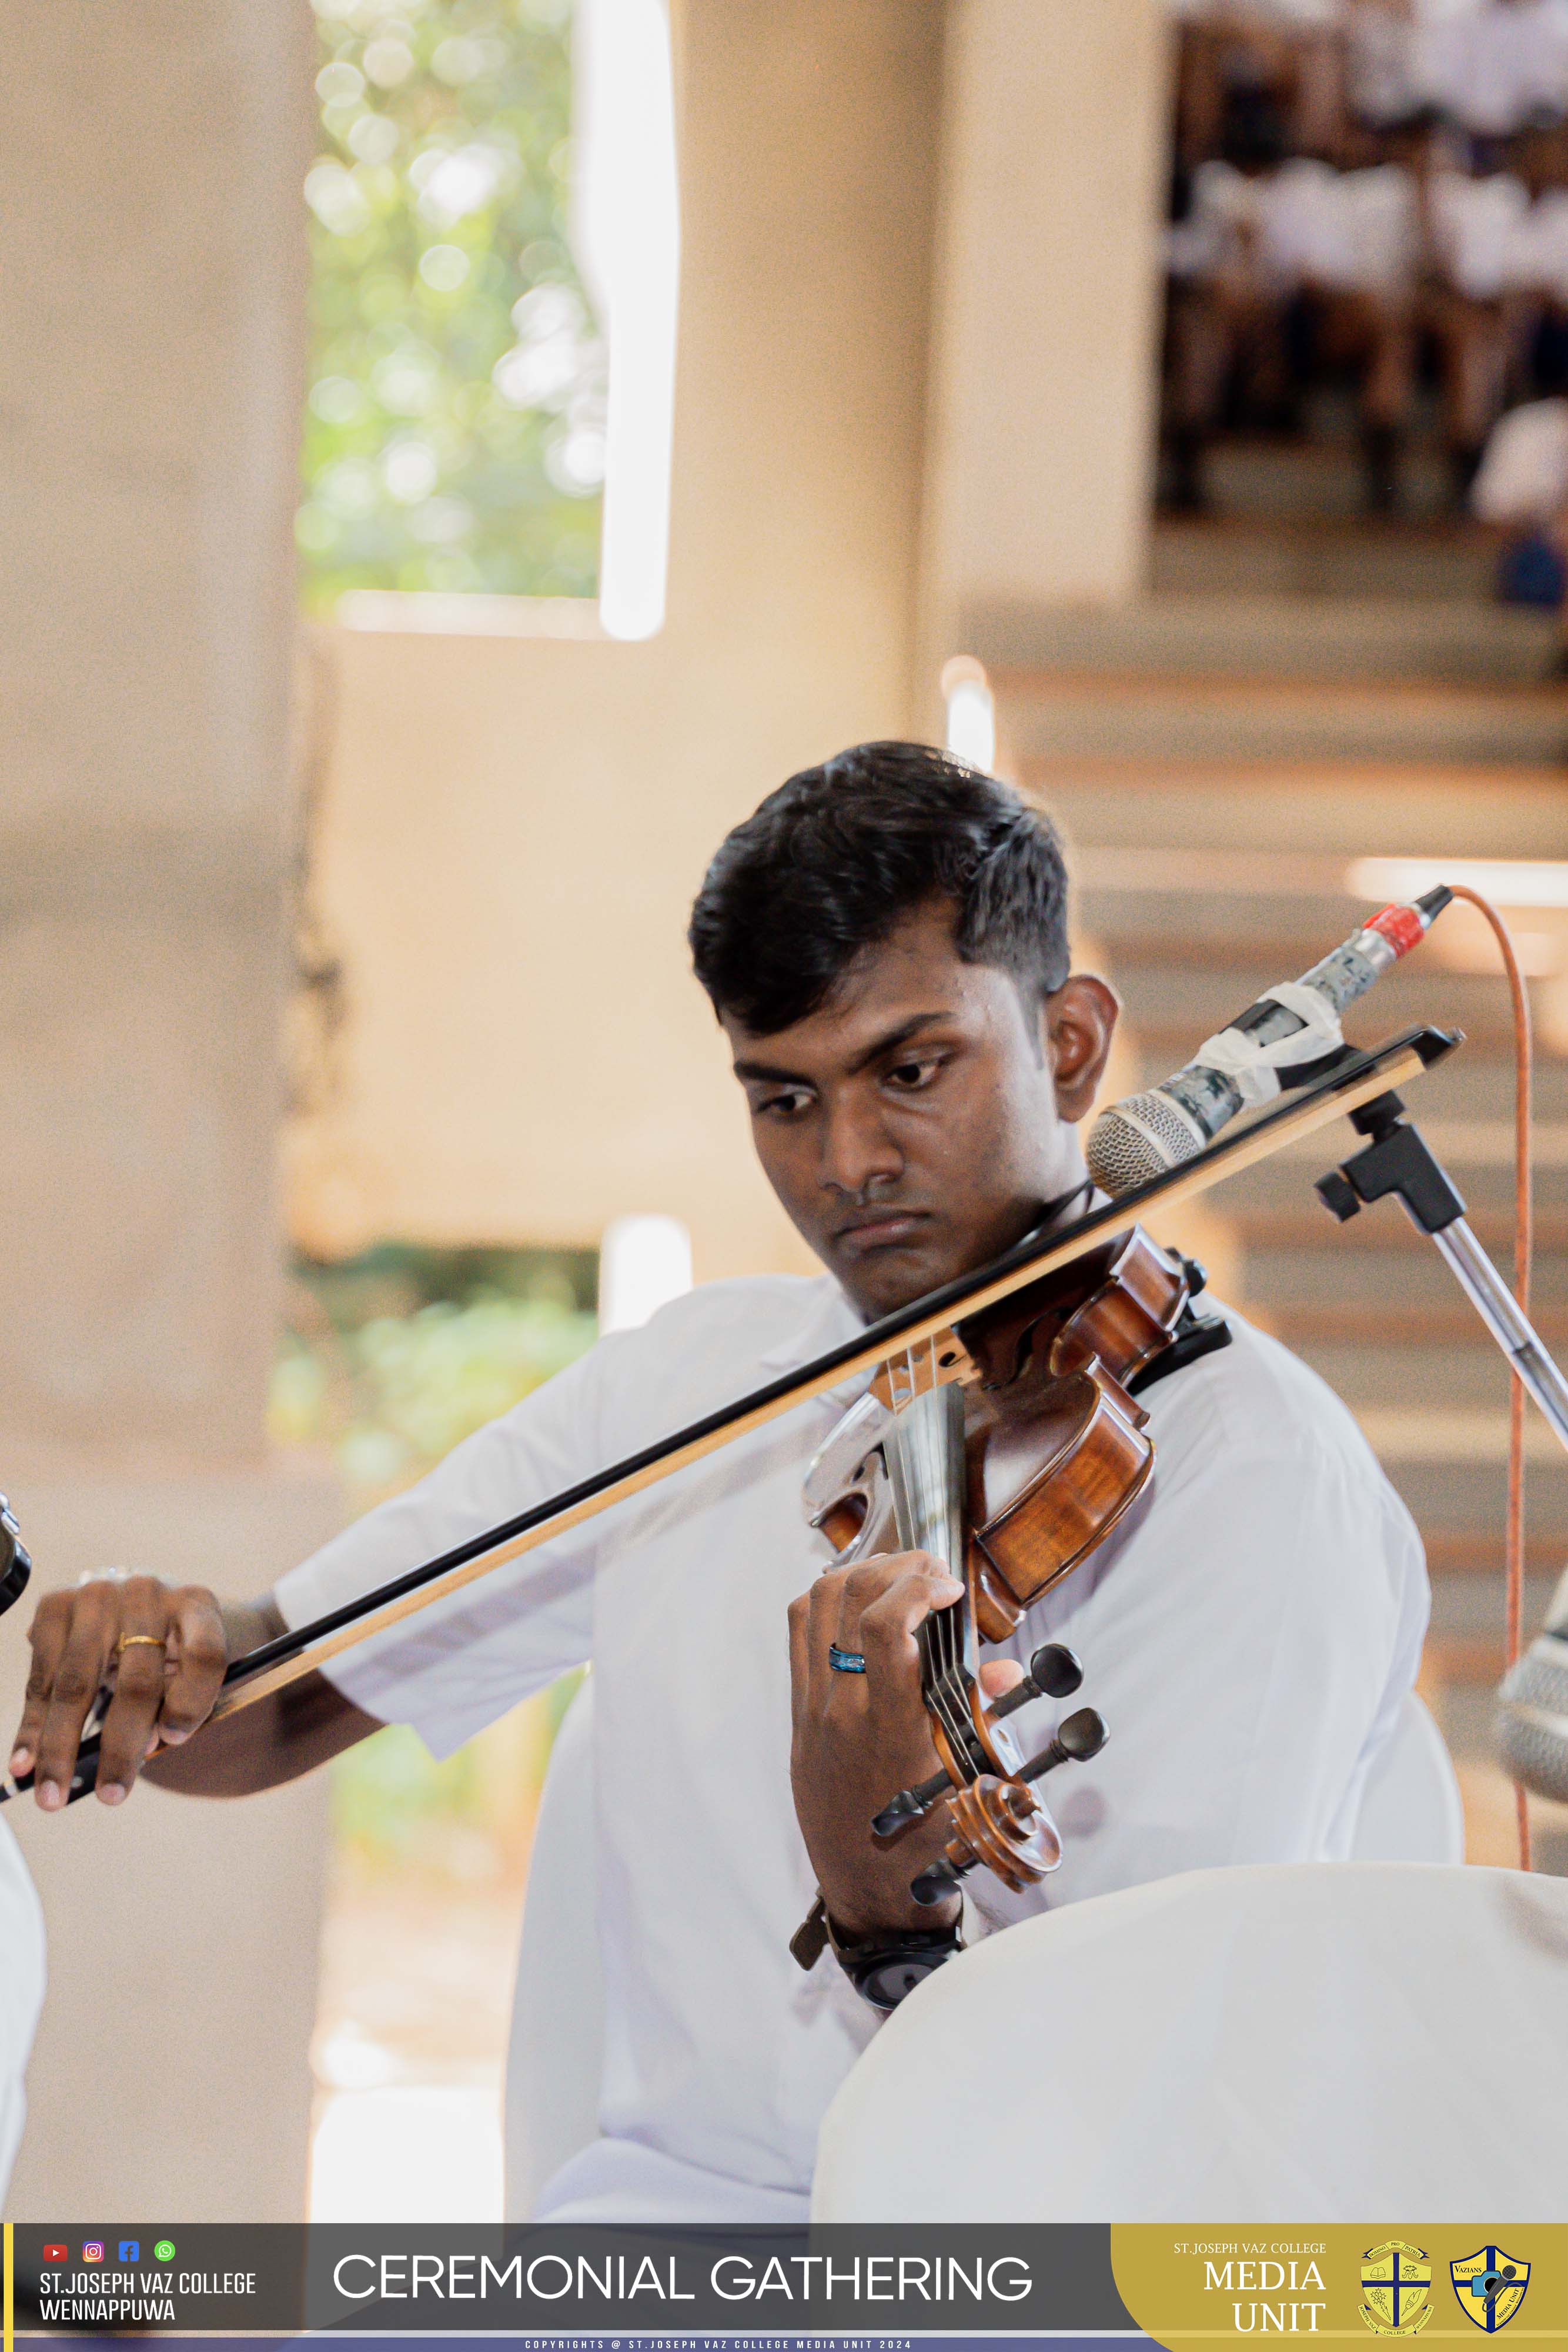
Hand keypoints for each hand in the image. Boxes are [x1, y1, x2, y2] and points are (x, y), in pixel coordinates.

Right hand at [11, 1575, 229, 1809]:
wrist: (140, 1602)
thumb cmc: (172, 1647)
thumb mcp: (190, 1668)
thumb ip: (175, 1702)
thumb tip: (143, 1744)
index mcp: (198, 1606)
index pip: (205, 1655)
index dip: (192, 1701)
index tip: (175, 1741)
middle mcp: (149, 1593)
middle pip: (138, 1681)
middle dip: (121, 1748)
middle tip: (112, 1797)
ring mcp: (99, 1595)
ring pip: (77, 1684)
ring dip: (61, 1747)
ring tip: (53, 1795)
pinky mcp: (56, 1604)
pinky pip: (42, 1677)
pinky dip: (32, 1727)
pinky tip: (25, 1762)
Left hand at [787, 1552, 1020, 1937]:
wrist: (869, 1892)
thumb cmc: (925, 1845)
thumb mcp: (966, 1784)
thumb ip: (980, 1717)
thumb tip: (1003, 1672)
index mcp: (889, 1727)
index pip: (885, 1627)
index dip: (919, 1587)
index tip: (952, 1587)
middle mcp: (841, 1710)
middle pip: (849, 1598)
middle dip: (897, 1567)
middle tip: (932, 1573)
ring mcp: (812, 1709)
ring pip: (816, 1604)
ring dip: (860, 1573)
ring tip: (899, 1575)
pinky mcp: (797, 1713)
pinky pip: (798, 1633)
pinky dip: (827, 1599)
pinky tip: (861, 1601)